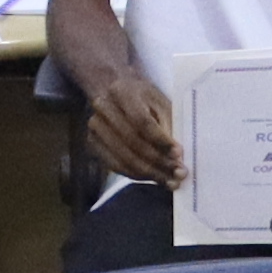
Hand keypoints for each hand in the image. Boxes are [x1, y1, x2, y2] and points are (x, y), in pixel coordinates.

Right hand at [77, 68, 181, 183]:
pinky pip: (116, 166)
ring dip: (150, 174)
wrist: (116, 93)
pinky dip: (138, 175)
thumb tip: (176, 157)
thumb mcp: (160, 102)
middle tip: (179, 173)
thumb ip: (167, 125)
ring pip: (124, 158)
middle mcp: (103, 108)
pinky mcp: (92, 144)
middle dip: (159, 162)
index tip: (179, 153)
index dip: (160, 140)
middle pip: (132, 142)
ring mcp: (94, 127)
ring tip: (171, 181)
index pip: (141, 121)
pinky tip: (155, 178)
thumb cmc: (144, 99)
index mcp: (122, 91)